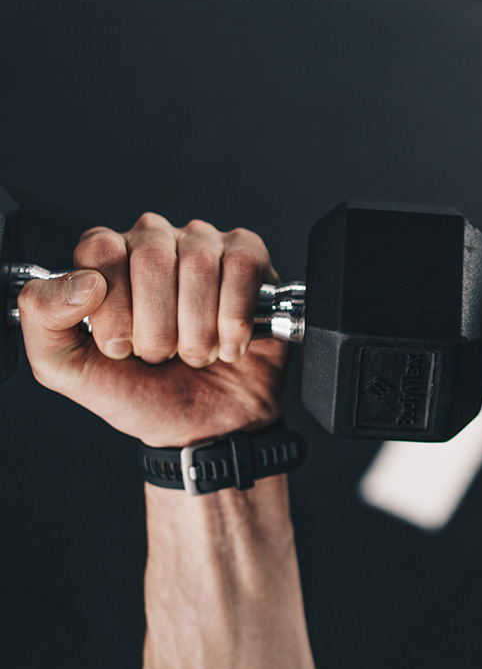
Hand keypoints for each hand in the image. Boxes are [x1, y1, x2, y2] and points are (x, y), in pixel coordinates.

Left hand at [17, 212, 289, 447]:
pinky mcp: (250, 260)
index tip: (121, 348)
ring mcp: (205, 246)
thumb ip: (44, 321)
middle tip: (161, 355)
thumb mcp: (71, 369)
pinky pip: (242, 268)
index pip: (101, 250)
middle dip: (157, 326)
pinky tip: (229, 345)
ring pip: (199, 264)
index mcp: (107, 259)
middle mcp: (154, 242)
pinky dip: (235, 320)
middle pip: (151, 257)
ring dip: (198, 330)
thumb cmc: (146, 394)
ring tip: (196, 353)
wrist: (210, 426)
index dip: (114, 306)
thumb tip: (79, 283)